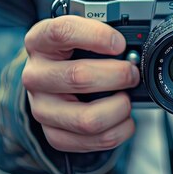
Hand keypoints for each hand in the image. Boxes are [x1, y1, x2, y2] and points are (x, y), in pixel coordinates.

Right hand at [22, 15, 138, 152]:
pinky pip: (93, 141)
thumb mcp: (82, 36)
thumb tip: (137, 50)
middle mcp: (35, 75)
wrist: (54, 81)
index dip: (97, 36)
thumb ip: (104, 35)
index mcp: (40, 41)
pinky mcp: (53, 134)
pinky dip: (118, 131)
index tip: (120, 43)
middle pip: (79, 77)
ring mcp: (41, 108)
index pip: (62, 32)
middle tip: (132, 73)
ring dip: (119, 108)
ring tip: (126, 99)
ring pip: (88, 118)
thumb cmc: (74, 55)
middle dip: (118, 75)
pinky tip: (122, 118)